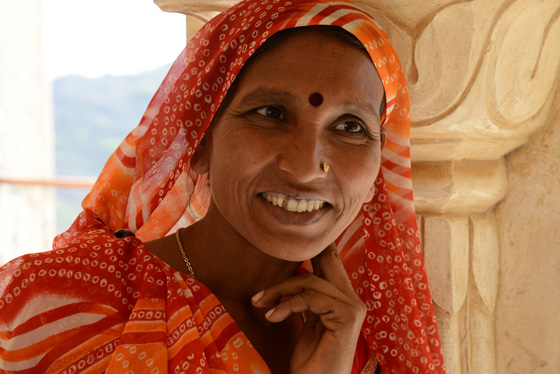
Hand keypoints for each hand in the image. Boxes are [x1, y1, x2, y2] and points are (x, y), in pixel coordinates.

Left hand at [251, 244, 366, 373]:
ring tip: (259, 303)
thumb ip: (307, 297)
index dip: (317, 249)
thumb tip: (295, 271)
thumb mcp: (307, 321)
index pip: (331, 265)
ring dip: (279, 290)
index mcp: (344, 300)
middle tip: (276, 249)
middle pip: (324, 264)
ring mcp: (353, 308)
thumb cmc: (311, 360)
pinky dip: (286, 304)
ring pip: (311, 281)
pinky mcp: (347, 316)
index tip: (293, 242)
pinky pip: (310, 297)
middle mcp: (353, 300)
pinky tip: (272, 316)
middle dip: (297, 258)